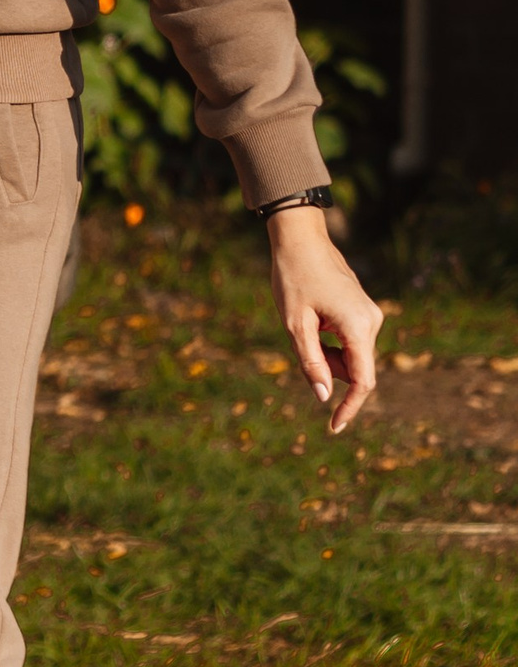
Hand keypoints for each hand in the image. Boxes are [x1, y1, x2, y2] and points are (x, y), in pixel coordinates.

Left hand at [267, 203, 381, 432]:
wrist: (300, 239)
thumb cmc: (293, 278)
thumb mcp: (294, 323)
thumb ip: (311, 361)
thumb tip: (324, 397)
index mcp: (359, 327)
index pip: (363, 381)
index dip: (349, 407)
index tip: (334, 427)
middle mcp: (372, 322)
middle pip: (356, 368)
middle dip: (329, 370)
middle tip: (300, 341)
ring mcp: (370, 315)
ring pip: (352, 355)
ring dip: (328, 355)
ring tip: (304, 325)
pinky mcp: (363, 311)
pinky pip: (350, 340)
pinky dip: (331, 342)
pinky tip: (312, 318)